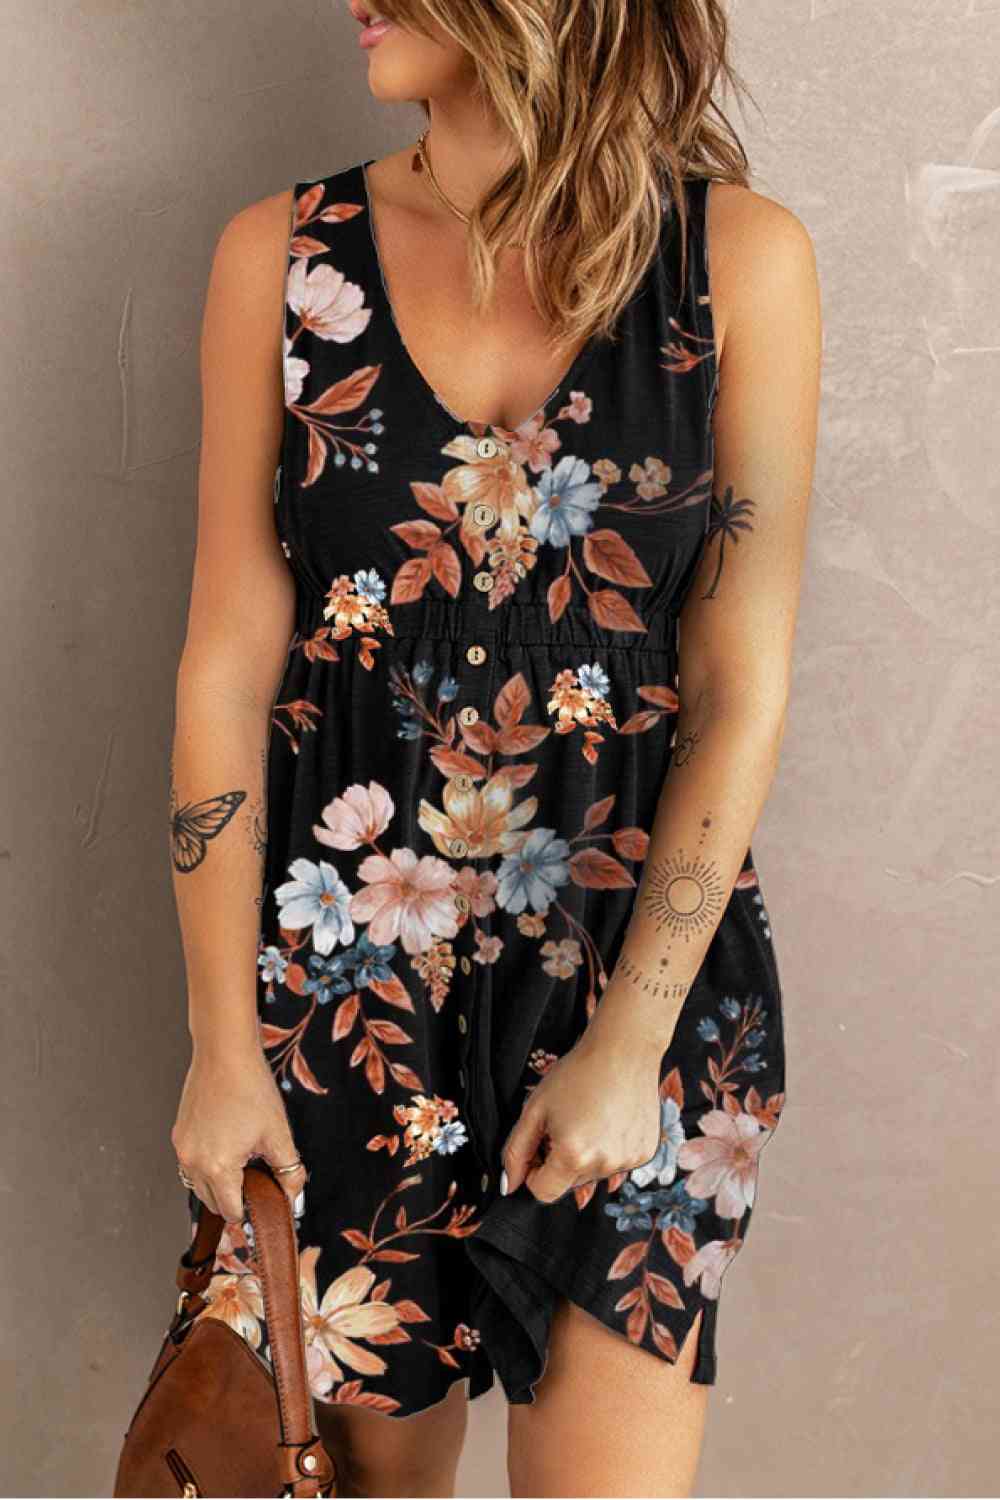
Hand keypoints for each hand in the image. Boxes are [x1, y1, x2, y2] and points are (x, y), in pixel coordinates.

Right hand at [171, 1041, 306, 1221]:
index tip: (262, 1202)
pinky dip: (207, 1165)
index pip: (231, 1211)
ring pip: (198, 1185)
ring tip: (242, 1160)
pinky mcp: (178, 1135)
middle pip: (212, 1202)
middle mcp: (193, 1163)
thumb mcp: (278, 1133)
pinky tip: (227, 1144)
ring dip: (218, 1183)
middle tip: (257, 1178)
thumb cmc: (251, 1088)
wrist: (224, 1054)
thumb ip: (289, 1170)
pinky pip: (191, 1164)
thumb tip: (294, 1195)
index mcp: (218, 1168)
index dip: (250, 1211)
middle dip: (235, 1198)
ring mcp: (182, 1149)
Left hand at [501, 1009, 663, 1203]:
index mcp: (573, 1156)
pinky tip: (610, 1119)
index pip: (543, 1192)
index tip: (539, 1145)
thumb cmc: (576, 1073)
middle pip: (568, 1183)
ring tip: (589, 1117)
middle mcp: (604, 1165)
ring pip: (593, 1173)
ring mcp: (628, 1161)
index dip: (533, 1171)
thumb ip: (516, 1151)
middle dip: (560, 1160)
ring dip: (585, 1155)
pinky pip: (616, 1162)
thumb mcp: (535, 1109)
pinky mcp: (644, 1153)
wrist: (623, 1050)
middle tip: (565, 1122)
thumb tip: (509, 1185)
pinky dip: (608, 1147)